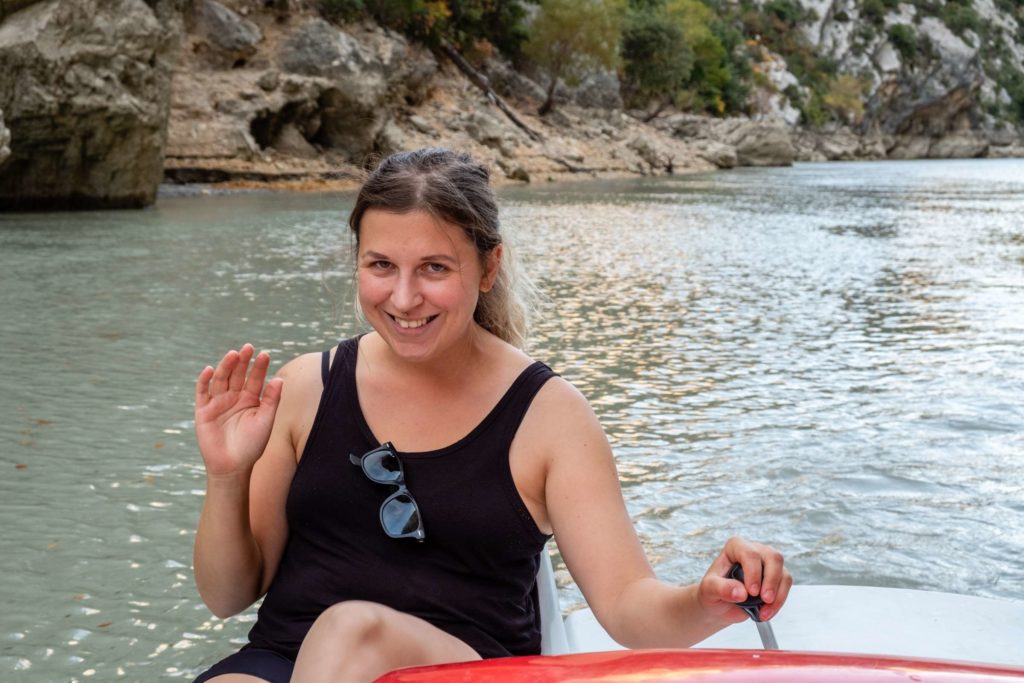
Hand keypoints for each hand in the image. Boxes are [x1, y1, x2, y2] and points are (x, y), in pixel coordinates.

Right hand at [194, 344, 283, 476]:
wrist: (233, 466)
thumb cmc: (252, 445)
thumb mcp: (266, 421)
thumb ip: (272, 400)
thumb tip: (279, 379)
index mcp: (250, 399)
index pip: (255, 378)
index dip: (259, 367)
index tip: (265, 354)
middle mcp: (234, 397)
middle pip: (238, 375)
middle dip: (242, 361)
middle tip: (248, 348)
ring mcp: (218, 403)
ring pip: (221, 380)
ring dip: (226, 366)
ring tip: (233, 354)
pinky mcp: (203, 411)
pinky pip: (202, 392)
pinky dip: (205, 381)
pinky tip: (210, 370)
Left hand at [697, 537, 791, 622]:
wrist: (719, 604)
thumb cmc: (712, 591)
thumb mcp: (709, 590)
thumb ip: (722, 588)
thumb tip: (740, 593)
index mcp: (736, 547)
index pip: (750, 554)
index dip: (753, 572)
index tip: (751, 592)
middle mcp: (754, 551)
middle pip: (773, 558)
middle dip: (771, 581)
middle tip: (765, 599)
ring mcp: (767, 564)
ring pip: (783, 573)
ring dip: (777, 595)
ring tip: (764, 613)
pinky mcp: (776, 578)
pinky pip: (785, 586)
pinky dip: (779, 601)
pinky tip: (767, 612)